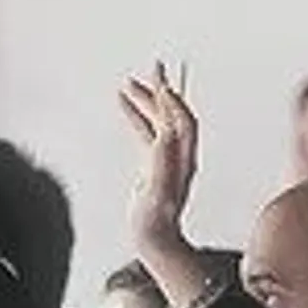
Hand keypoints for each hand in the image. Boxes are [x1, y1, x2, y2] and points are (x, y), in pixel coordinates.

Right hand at [119, 61, 197, 249]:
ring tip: (128, 82)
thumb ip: (161, 164)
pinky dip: (136, 115)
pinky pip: (145, 132)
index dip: (173, 102)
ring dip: (146, 100)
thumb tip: (163, 135)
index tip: (160, 82)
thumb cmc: (154, 221)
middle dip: (161, 91)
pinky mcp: (152, 163)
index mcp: (183, 159)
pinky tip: (124, 103)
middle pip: (172, 115)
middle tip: (152, 67)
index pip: (183, 121)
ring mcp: (166, 157)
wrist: (153, 240)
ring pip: (157, 120)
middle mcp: (179, 155)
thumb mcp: (158, 192)